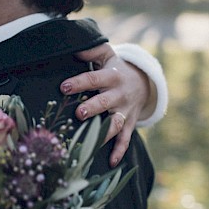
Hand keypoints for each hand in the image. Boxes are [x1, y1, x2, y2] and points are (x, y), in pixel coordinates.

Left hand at [65, 44, 154, 166]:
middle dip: (93, 108)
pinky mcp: (130, 124)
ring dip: (104, 131)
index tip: (64, 87)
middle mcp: (120, 95)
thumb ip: (92, 51)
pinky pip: (125, 139)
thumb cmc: (116, 69)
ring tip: (91, 139)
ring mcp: (126, 111)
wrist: (144, 83)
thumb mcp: (107, 56)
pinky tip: (111, 162)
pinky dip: (119, 151)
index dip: (80, 83)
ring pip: (116, 123)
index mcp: (113, 77)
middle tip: (79, 113)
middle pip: (106, 102)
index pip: (95, 79)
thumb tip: (75, 46)